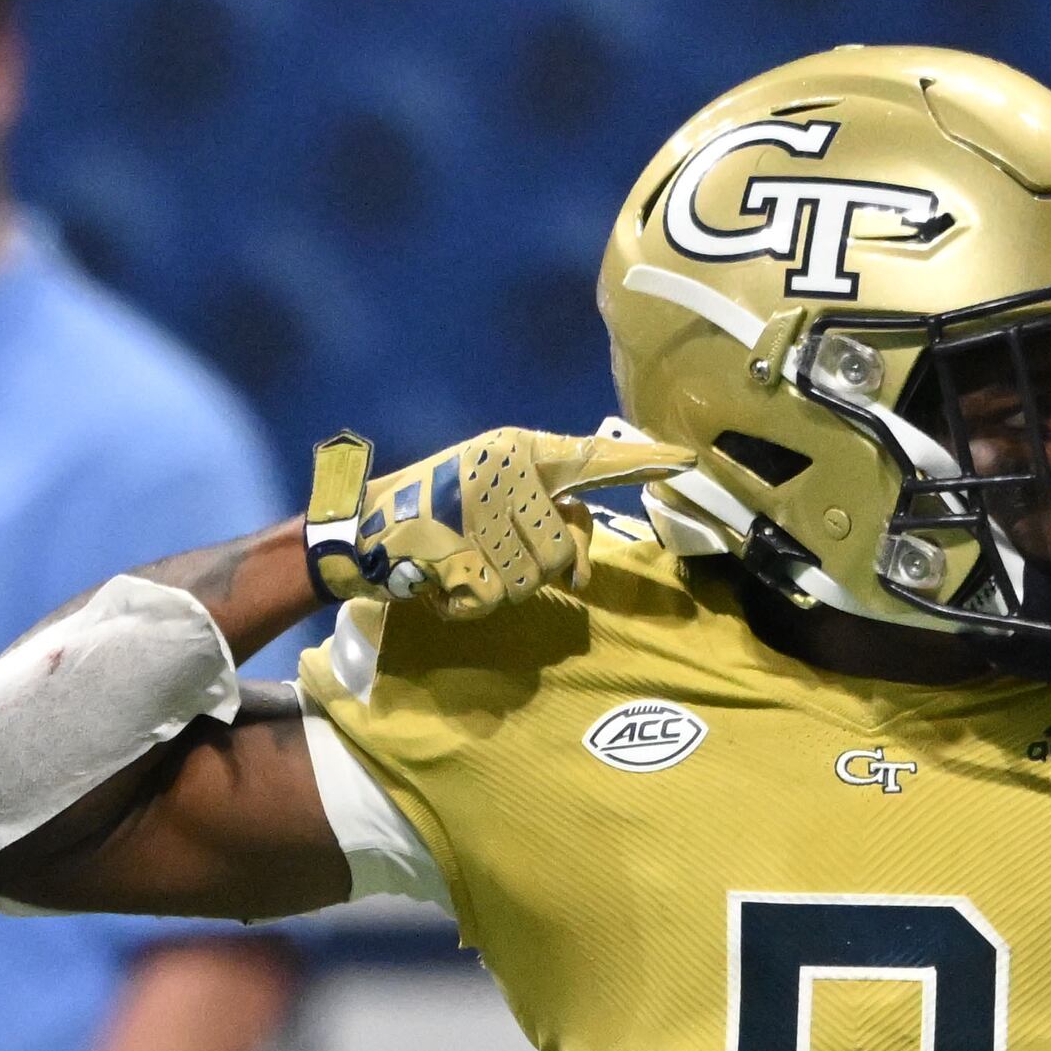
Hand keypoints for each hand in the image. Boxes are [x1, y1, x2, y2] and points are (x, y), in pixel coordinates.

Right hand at [307, 427, 691, 618]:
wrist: (363, 530)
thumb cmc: (436, 507)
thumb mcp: (494, 489)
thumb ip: (547, 508)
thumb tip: (582, 562)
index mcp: (517, 449)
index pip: (592, 457)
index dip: (642, 462)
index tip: (687, 461)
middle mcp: (504, 473)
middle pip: (565, 547)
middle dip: (538, 564)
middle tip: (494, 552)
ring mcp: (480, 513)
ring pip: (534, 579)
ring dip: (503, 584)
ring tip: (467, 562)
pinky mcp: (458, 552)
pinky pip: (496, 599)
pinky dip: (472, 601)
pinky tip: (448, 579)